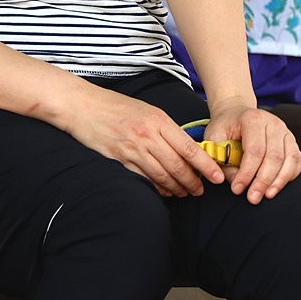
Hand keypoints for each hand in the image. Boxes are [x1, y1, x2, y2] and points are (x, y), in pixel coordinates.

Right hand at [60, 86, 224, 196]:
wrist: (83, 106)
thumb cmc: (118, 106)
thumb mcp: (149, 111)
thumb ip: (167, 129)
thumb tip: (187, 149)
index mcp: (159, 121)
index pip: (189, 149)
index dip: (206, 166)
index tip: (217, 177)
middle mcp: (147, 136)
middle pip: (178, 166)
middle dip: (193, 182)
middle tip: (201, 191)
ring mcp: (132, 150)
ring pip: (162, 176)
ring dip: (177, 188)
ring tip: (186, 193)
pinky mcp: (118, 161)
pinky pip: (143, 179)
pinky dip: (157, 188)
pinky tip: (165, 192)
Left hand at [203, 102, 300, 203]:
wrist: (237, 114)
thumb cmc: (226, 127)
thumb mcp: (214, 138)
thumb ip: (222, 159)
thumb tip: (235, 181)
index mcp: (253, 119)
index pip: (254, 150)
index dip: (247, 172)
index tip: (237, 189)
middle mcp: (274, 124)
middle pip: (274, 156)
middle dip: (263, 181)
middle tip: (253, 198)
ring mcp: (286, 132)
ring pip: (290, 159)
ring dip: (279, 181)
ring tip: (267, 195)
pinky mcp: (292, 141)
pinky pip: (297, 161)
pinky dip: (289, 176)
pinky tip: (277, 187)